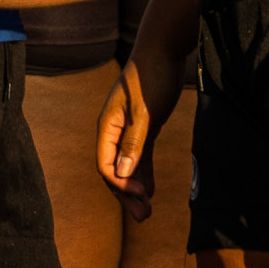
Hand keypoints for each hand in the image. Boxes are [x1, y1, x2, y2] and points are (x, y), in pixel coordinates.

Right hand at [97, 48, 186, 221]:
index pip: (105, 165)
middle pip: (115, 170)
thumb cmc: (151, 77)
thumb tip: (122, 174)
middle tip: (144, 217)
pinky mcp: (143, 126)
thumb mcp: (144, 112)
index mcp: (107, 125)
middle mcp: (113, 130)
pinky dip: (144, 172)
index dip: (121, 184)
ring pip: (127, 165)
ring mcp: (128, 128)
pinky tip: (151, 189)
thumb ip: (133, 143)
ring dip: (136, 188)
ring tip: (147, 211)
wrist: (163, 50)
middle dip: (127, 194)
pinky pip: (139, 156)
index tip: (143, 195)